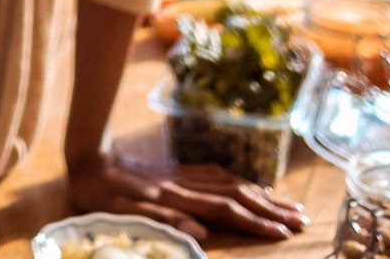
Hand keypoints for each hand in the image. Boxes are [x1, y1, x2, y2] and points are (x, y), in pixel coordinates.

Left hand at [67, 160, 306, 243]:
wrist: (87, 157)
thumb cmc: (100, 194)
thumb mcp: (122, 214)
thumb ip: (161, 220)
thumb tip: (200, 232)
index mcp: (175, 198)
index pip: (226, 211)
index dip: (256, 222)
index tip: (284, 233)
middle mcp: (185, 185)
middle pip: (238, 195)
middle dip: (271, 209)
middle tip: (302, 219)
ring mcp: (183, 176)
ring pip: (231, 183)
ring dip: (262, 194)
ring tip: (288, 204)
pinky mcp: (177, 171)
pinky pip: (217, 175)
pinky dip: (241, 181)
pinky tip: (252, 187)